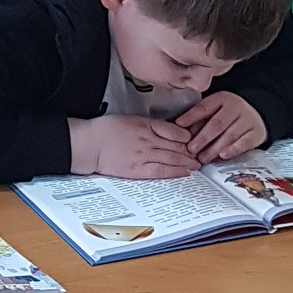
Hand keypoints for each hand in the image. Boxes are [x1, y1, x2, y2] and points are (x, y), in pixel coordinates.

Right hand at [69, 114, 201, 179]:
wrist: (89, 144)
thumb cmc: (105, 130)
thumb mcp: (129, 119)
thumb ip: (147, 125)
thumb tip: (164, 131)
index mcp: (144, 124)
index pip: (173, 130)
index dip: (186, 136)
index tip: (193, 139)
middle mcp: (146, 139)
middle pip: (176, 145)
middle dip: (191, 151)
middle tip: (202, 154)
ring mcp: (143, 155)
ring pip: (172, 159)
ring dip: (187, 162)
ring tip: (197, 165)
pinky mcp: (137, 170)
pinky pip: (161, 171)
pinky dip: (175, 172)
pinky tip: (184, 172)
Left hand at [175, 91, 267, 163]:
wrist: (257, 114)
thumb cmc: (228, 114)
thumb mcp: (214, 110)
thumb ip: (200, 118)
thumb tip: (182, 129)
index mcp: (221, 99)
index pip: (204, 107)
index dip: (191, 116)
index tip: (179, 125)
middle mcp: (235, 107)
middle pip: (217, 123)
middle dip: (203, 137)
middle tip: (191, 149)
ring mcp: (247, 119)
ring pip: (230, 134)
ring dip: (215, 148)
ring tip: (203, 158)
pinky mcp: (256, 133)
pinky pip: (245, 142)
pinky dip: (233, 149)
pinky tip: (222, 156)